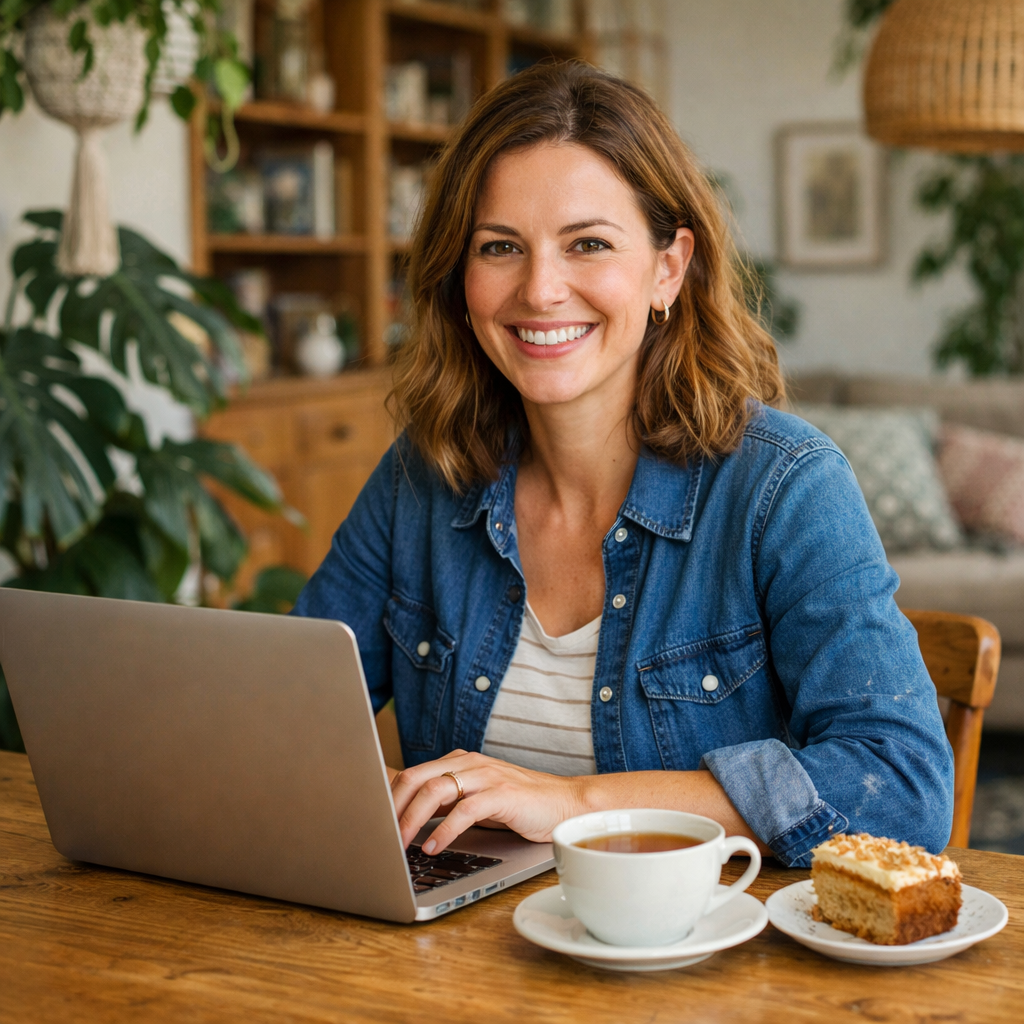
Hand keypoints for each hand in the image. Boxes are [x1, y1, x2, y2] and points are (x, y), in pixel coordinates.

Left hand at [390, 749, 584, 853]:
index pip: (412, 773)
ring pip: (436, 790)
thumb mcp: (476, 799)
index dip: (388, 796)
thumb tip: (406, 822)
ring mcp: (486, 776)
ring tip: (398, 843)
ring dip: (411, 819)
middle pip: (417, 777)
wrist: (566, 803)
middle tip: (377, 835)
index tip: (370, 821)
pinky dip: (445, 829)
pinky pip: (465, 809)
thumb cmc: (519, 805)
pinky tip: (434, 846)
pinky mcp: (503, 794)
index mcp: (459, 762)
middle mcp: (469, 763)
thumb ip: (447, 803)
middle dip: (392, 807)